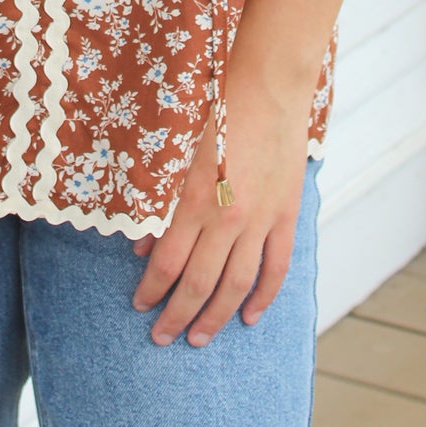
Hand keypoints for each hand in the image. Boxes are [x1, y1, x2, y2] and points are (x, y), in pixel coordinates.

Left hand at [129, 61, 312, 347]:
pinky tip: (248, 317)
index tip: (139, 306)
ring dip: (215, 317)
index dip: (151, 291)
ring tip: (198, 338)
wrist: (268, 88)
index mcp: (195, 200)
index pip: (168, 264)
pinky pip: (276, 268)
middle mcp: (228, 217)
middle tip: (161, 337)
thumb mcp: (179, 155)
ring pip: (236, 285)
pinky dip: (263, 297)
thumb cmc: (217, 114)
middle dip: (177, 315)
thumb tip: (145, 248)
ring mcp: (261, 220)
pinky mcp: (286, 216)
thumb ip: (162, 205)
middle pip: (199, 284)